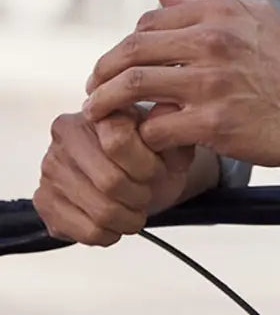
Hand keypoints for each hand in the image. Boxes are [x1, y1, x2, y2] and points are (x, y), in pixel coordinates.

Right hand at [33, 107, 193, 245]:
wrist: (137, 173)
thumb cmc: (154, 152)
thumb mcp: (172, 137)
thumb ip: (172, 128)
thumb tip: (167, 114)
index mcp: (100, 110)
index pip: (118, 142)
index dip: (146, 166)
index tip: (158, 171)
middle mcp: (67, 134)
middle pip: (109, 181)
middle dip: (139, 196)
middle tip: (147, 195)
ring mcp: (51, 168)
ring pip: (100, 210)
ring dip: (128, 218)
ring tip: (136, 210)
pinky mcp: (45, 201)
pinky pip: (84, 230)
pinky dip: (109, 233)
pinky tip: (116, 223)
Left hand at [83, 0, 279, 166]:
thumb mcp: (257, 17)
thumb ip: (206, 2)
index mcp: (220, 13)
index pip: (149, 22)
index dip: (127, 45)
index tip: (121, 65)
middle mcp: (213, 40)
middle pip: (131, 50)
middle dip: (103, 72)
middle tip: (95, 90)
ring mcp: (211, 82)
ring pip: (132, 87)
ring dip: (108, 104)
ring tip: (101, 116)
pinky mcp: (212, 122)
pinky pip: (154, 126)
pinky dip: (141, 135)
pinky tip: (144, 141)